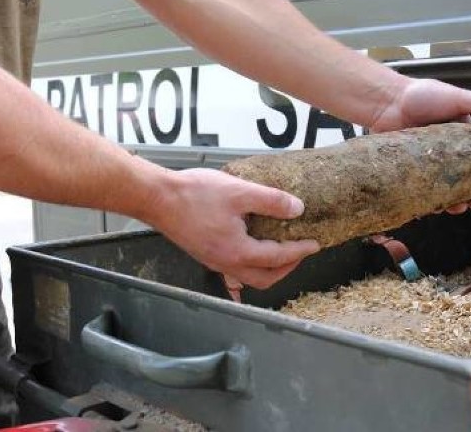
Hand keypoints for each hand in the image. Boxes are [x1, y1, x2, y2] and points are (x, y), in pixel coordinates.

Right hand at [149, 168, 319, 290]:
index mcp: (238, 251)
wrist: (156, 198)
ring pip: (247, 277)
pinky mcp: (204, 254)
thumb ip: (271, 201)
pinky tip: (250, 250)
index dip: (299, 251)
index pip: (277, 258)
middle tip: (300, 252)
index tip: (314, 244)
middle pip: (264, 279)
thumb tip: (297, 208)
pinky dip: (249, 265)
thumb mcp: (240, 192)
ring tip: (280, 251)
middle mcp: (225, 263)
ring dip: (268, 268)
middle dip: (286, 268)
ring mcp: (213, 261)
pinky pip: (232, 270)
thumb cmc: (194, 194)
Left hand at [372, 78, 470, 213]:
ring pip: (445, 189)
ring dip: (455, 202)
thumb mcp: (456, 98)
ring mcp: (428, 164)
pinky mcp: (410, 170)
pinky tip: (435, 209)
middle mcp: (447, 154)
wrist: (386, 101)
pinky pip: (421, 190)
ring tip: (459, 208)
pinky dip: (429, 201)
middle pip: (466, 181)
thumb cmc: (421, 95)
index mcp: (463, 139)